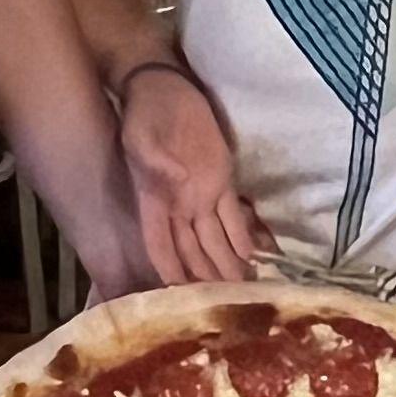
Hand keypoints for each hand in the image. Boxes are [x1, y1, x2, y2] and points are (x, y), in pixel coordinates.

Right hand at [119, 64, 262, 289]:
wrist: (163, 92)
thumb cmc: (144, 115)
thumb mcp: (141, 136)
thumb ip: (154, 160)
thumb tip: (172, 179)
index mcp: (153, 200)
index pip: (159, 244)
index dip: (168, 269)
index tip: (178, 295)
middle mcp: (177, 206)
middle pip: (191, 250)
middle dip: (204, 278)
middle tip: (221, 304)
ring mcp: (201, 195)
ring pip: (214, 239)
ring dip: (226, 265)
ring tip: (241, 291)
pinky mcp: (221, 181)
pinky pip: (233, 215)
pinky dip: (243, 237)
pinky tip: (254, 258)